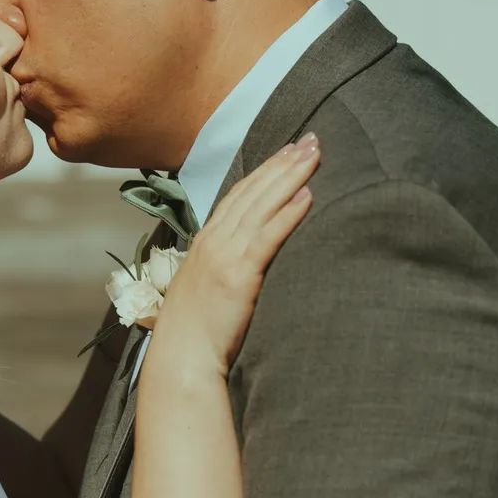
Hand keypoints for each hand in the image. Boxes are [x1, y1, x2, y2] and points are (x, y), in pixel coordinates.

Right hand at [154, 134, 318, 375]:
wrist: (182, 357)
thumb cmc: (192, 332)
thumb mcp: (201, 288)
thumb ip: (219, 268)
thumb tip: (239, 262)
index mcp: (205, 242)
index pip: (238, 195)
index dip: (264, 170)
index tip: (287, 151)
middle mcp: (214, 241)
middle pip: (253, 191)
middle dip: (283, 162)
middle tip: (311, 139)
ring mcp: (225, 255)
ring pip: (262, 205)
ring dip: (290, 177)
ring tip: (314, 155)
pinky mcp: (239, 275)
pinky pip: (268, 236)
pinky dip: (288, 213)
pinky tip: (308, 196)